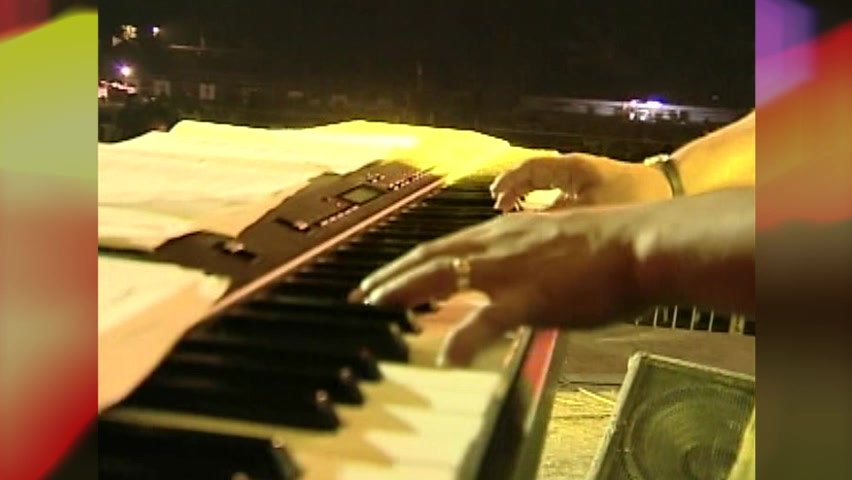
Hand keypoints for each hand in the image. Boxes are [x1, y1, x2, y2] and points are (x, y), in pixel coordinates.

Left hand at [350, 209, 646, 365]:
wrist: (636, 243)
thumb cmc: (600, 246)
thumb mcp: (547, 243)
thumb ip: (516, 258)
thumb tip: (498, 278)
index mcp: (501, 233)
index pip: (440, 246)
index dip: (406, 263)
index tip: (380, 278)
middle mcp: (496, 245)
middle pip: (429, 257)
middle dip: (390, 276)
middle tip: (360, 295)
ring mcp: (510, 270)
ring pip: (444, 276)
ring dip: (405, 290)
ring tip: (377, 306)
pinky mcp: (532, 297)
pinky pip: (489, 320)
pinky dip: (464, 337)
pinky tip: (445, 356)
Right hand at [491, 153, 671, 211]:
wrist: (671, 192)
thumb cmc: (634, 197)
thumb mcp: (591, 211)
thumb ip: (556, 218)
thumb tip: (528, 227)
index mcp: (571, 168)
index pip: (530, 168)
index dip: (509, 182)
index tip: (496, 197)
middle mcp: (574, 171)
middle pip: (534, 176)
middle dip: (514, 191)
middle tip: (498, 206)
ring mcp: (583, 183)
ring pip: (546, 189)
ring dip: (529, 202)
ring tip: (513, 217)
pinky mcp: (593, 195)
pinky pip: (559, 199)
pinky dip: (545, 209)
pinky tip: (541, 226)